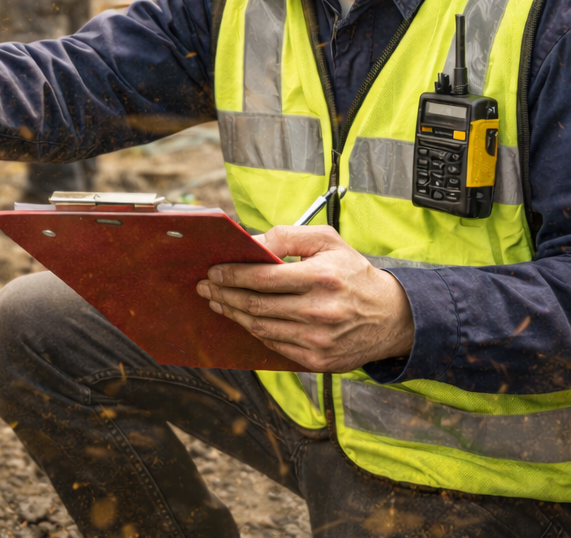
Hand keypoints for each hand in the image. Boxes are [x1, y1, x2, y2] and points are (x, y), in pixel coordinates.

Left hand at [195, 226, 413, 372]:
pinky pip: (274, 345)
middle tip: (205, 287)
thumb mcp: (328, 241)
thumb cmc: (353, 273)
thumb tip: (252, 241)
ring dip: (233, 314)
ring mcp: (318, 340)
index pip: (263, 277)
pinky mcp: (318, 361)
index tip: (213, 271)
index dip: (232, 275)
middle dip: (224, 294)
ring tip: (217, 302)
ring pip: (260, 327)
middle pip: (256, 304)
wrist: (392, 317)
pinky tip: (242, 318)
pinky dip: (254, 331)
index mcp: (321, 278)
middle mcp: (319, 311)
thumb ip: (288, 235)